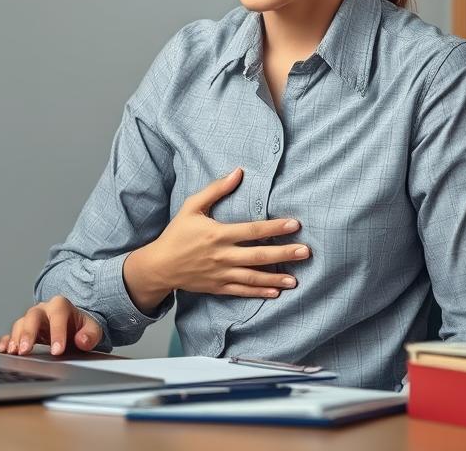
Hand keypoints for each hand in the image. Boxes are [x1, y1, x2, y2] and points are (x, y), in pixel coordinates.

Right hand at [0, 295, 102, 356]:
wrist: (72, 326)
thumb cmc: (80, 327)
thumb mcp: (92, 329)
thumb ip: (90, 334)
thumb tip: (82, 341)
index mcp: (60, 305)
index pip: (57, 316)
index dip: (57, 333)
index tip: (57, 351)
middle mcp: (43, 309)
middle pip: (33, 316)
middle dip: (29, 333)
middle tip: (26, 350)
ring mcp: (31, 319)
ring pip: (20, 323)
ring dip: (16, 338)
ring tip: (14, 352)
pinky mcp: (24, 330)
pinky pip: (12, 332)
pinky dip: (7, 340)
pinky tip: (4, 350)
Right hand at [122, 167, 309, 312]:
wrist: (159, 265)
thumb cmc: (176, 233)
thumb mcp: (192, 206)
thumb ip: (216, 190)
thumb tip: (238, 172)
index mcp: (218, 234)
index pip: (252, 230)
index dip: (275, 227)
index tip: (295, 225)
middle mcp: (222, 256)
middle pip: (259, 255)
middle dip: (284, 254)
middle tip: (306, 252)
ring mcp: (221, 274)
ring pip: (254, 277)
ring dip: (276, 278)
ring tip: (296, 278)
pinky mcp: (218, 287)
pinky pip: (242, 291)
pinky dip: (259, 292)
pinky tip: (276, 292)